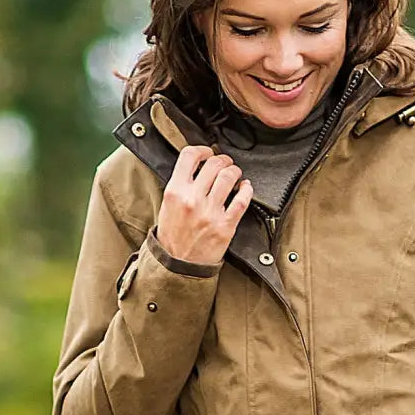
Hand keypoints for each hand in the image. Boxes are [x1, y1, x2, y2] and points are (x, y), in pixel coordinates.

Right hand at [155, 146, 251, 264]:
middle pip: (214, 163)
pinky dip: (247, 189)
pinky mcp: (225, 225)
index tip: (207, 153)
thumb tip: (198, 166)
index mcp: (175, 192)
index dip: (202, 149)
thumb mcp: (167, 205)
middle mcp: (192, 199)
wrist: (178, 265)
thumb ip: (180, 185)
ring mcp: (210, 212)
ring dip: (235, 172)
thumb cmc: (173, 235)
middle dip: (223, 160)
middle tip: (224, 164)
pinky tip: (245, 187)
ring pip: (229, 177)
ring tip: (234, 175)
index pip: (189, 155)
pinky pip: (242, 199)